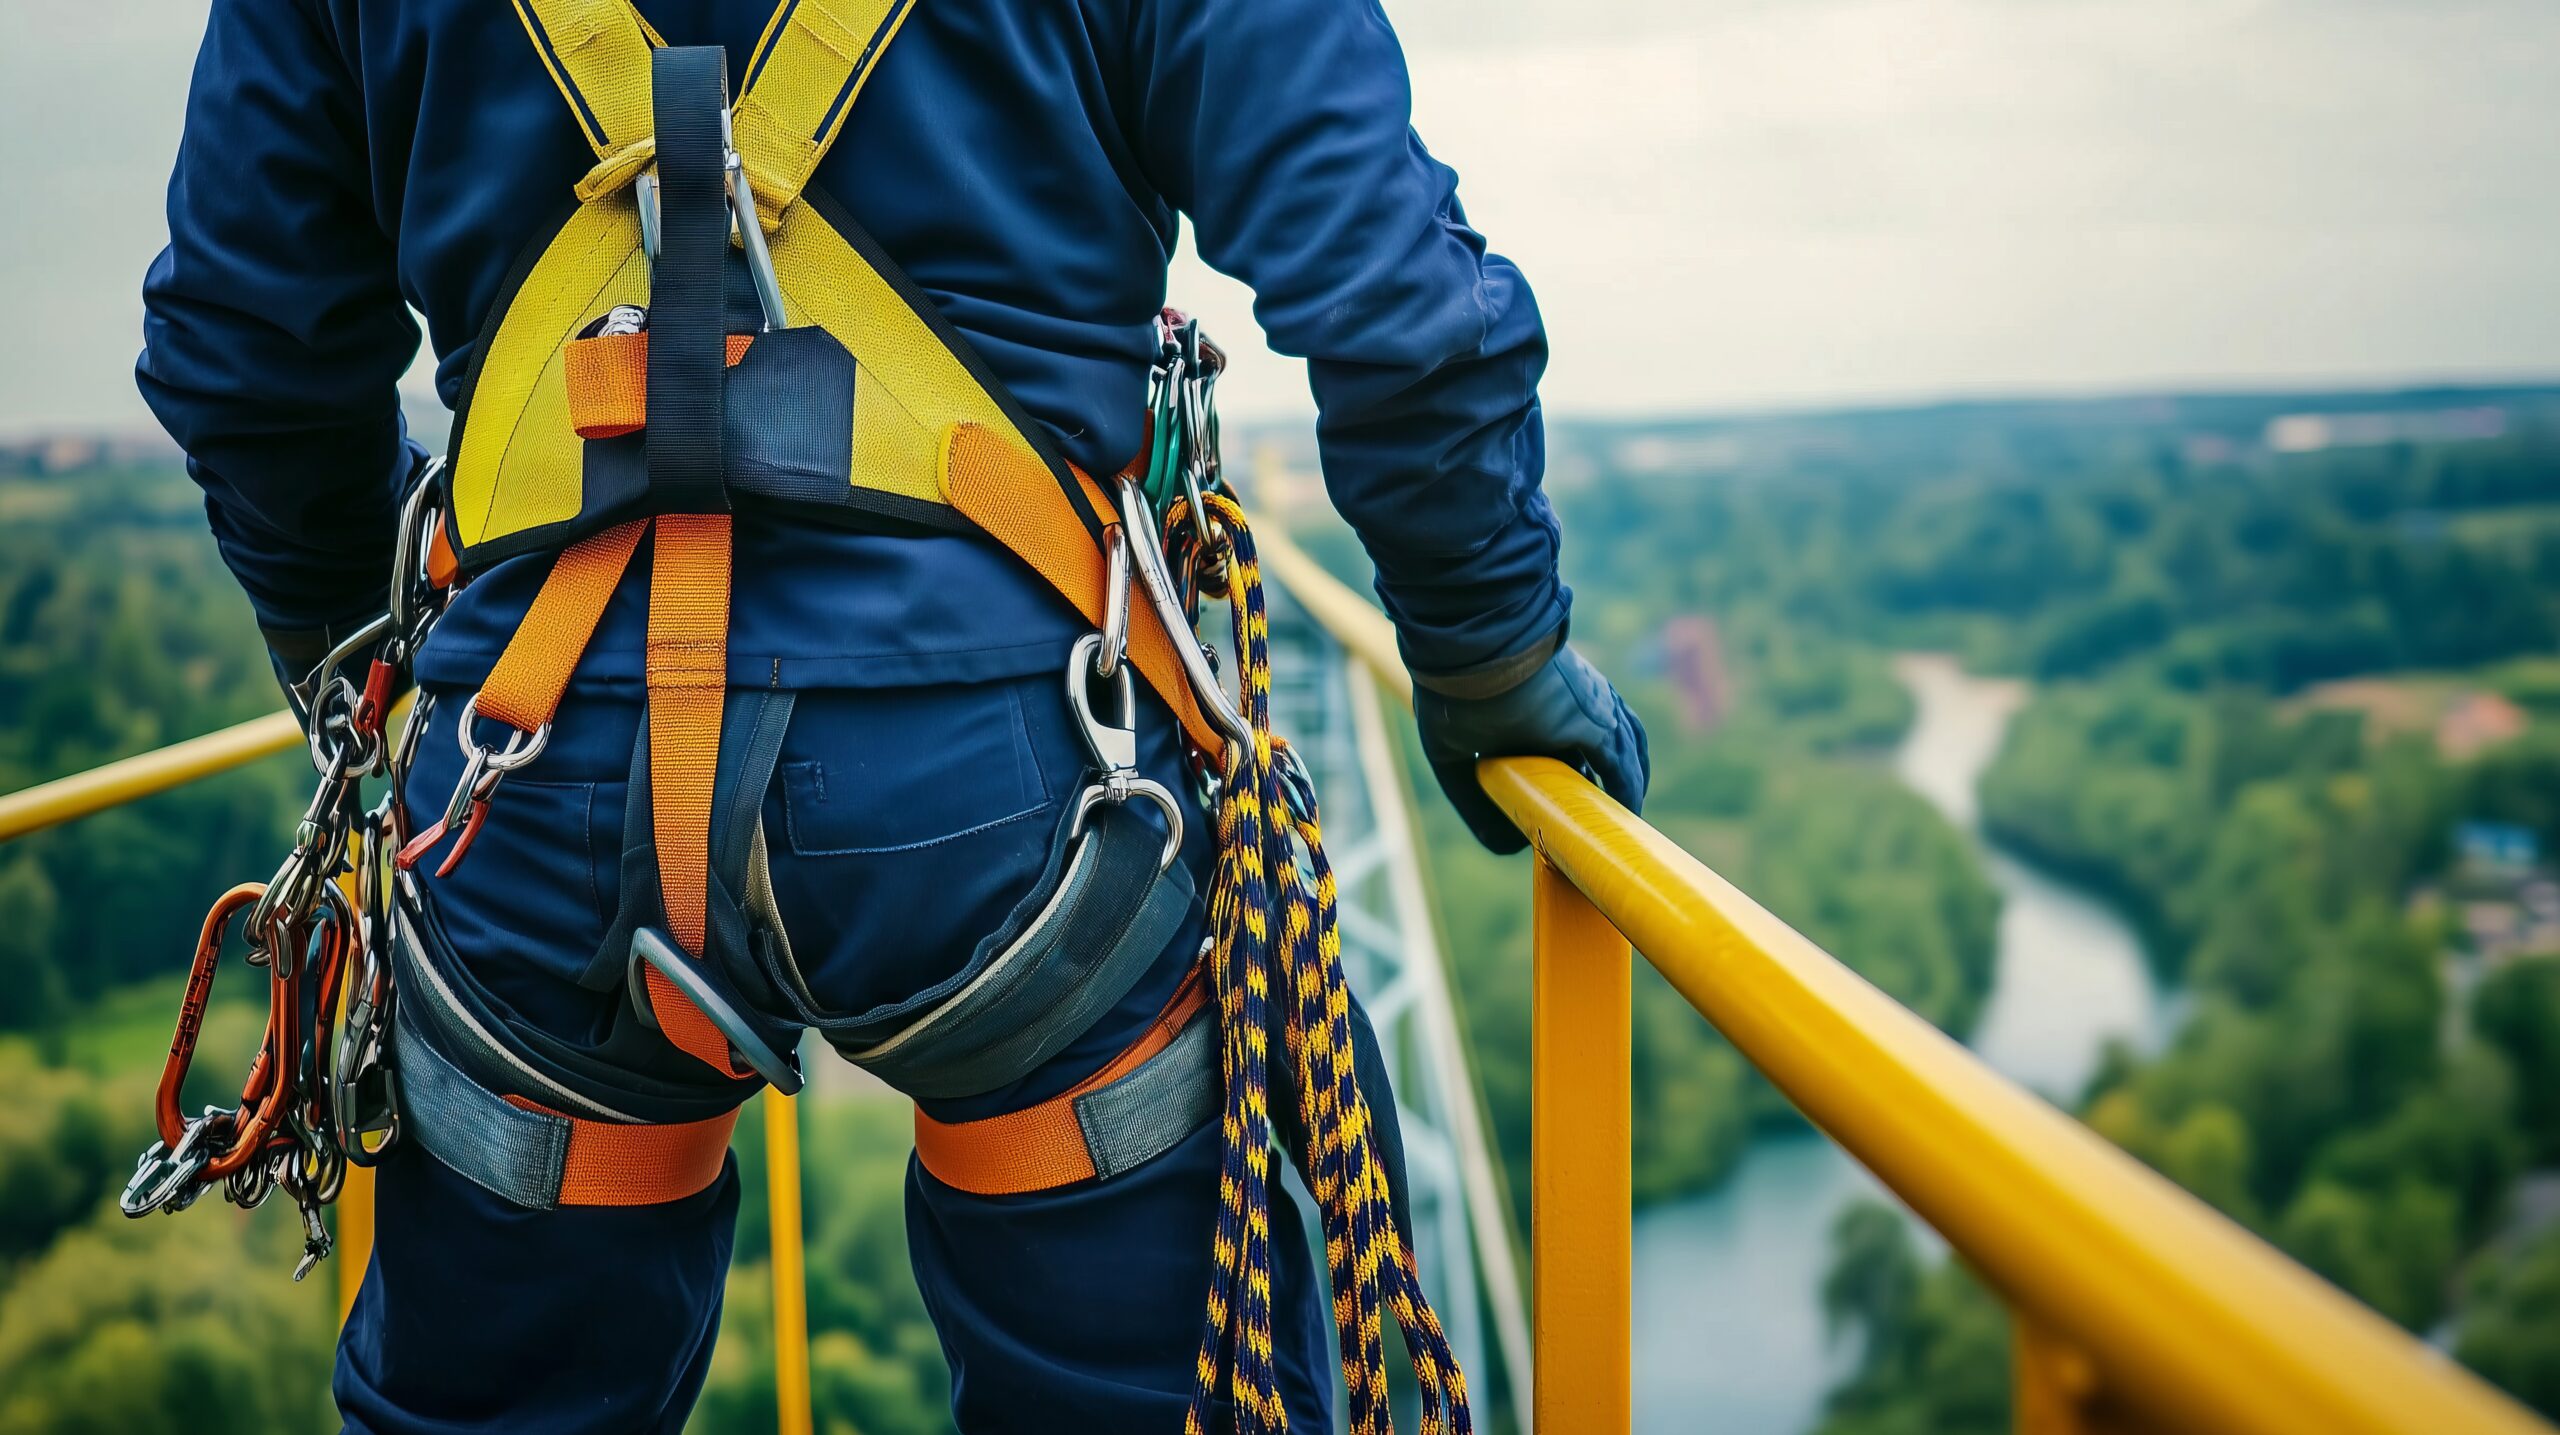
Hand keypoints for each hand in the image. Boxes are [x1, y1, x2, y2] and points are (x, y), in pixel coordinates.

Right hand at [1414, 641, 1649, 853]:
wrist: (1468, 644)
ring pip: (1625, 753)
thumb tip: (1504, 847)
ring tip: (1618, 821)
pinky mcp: (1597, 720)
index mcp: (1543, 704)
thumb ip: (1472, 799)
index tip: (1565, 804)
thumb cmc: (1452, 688)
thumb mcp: (1450, 753)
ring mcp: (1589, 708)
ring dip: (1627, 788)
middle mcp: (1572, 704)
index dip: (1575, 774)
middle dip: (1607, 781)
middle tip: (1598, 816)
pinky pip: (1622, 766)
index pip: (1573, 743)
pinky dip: (1627, 791)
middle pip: (1608, 747)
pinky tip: (1625, 815)